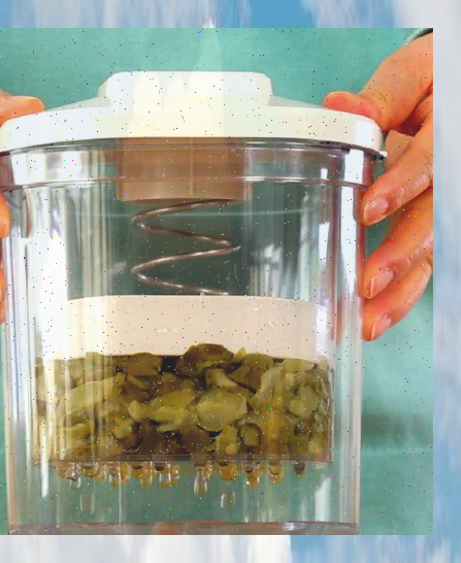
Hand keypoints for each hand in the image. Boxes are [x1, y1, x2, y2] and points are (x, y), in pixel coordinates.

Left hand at [324, 33, 432, 340]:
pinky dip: (400, 293)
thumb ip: (383, 96)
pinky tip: (376, 317)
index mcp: (447, 131)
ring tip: (370, 321)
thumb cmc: (428, 84)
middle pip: (433, 220)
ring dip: (401, 290)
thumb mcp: (411, 76)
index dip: (401, 187)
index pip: (429, 162)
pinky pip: (423, 263)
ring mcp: (443, 206)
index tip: (368, 212)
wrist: (447, 97)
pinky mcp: (432, 225)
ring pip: (431, 252)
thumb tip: (340, 106)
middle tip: (369, 284)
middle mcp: (450, 175)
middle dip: (401, 253)